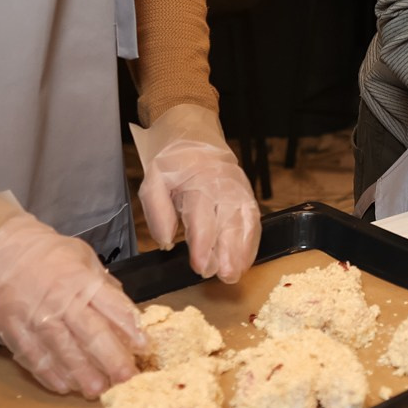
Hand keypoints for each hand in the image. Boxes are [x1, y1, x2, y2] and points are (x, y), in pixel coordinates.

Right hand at [0, 187, 142, 398]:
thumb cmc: (41, 252)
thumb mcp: (80, 256)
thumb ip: (101, 283)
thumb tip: (121, 306)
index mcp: (83, 281)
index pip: (114, 308)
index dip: (131, 331)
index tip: (145, 348)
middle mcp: (62, 301)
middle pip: (93, 335)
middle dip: (113, 360)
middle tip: (127, 379)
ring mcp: (36, 318)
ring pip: (64, 352)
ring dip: (82, 374)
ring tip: (96, 390)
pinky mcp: (13, 330)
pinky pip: (33, 357)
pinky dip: (49, 374)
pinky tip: (63, 386)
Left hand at [132, 104, 261, 283]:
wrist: (193, 131)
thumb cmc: (172, 160)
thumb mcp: (153, 179)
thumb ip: (158, 212)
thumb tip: (167, 242)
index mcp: (198, 182)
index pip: (202, 218)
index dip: (202, 244)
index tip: (200, 267)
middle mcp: (223, 186)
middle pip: (229, 222)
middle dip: (228, 252)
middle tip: (224, 276)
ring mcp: (238, 190)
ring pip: (246, 222)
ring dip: (243, 250)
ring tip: (236, 273)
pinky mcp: (246, 195)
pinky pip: (253, 220)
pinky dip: (252, 241)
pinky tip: (245, 260)